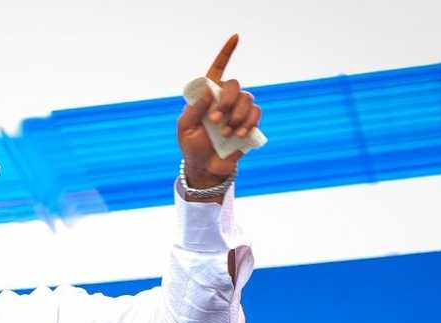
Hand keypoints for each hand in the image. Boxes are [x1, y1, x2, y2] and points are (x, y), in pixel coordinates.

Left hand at [176, 34, 261, 189]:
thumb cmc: (192, 146)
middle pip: (234, 85)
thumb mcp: (184, 129)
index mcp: (207, 96)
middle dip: (227, 101)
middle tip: (216, 120)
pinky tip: (238, 135)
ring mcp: (238, 110)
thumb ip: (193, 110)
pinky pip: (256, 114)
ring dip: (237, 116)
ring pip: (248, 99)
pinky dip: (248, 123)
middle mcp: (224, 99)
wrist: (207, 168)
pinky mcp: (249, 123)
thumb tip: (208, 92)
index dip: (226, 53)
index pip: (217, 69)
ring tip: (226, 134)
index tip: (236, 37)